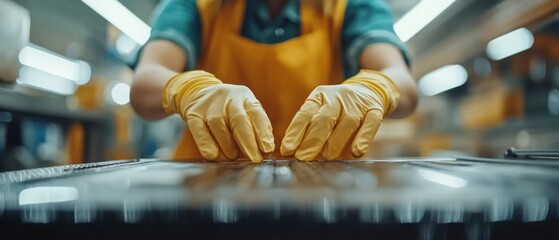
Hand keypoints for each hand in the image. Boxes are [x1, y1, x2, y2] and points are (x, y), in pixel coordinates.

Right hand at [162, 71, 273, 161]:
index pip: (256, 113)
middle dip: (248, 141)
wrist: (198, 92)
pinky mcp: (193, 115)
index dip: (263, 132)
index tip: (268, 149)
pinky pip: (199, 130)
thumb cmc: (229, 108)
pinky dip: (206, 144)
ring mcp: (209, 106)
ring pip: (219, 125)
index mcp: (244, 96)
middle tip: (255, 158)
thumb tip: (267, 148)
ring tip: (234, 156)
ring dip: (228, 145)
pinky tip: (213, 155)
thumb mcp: (246, 108)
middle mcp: (228, 99)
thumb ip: (257, 125)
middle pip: (239, 119)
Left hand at [280, 70, 399, 160]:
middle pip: (324, 118)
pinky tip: (356, 152)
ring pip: (347, 122)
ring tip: (327, 156)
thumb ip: (308, 129)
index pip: (305, 114)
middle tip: (303, 157)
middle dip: (312, 139)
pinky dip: (363, 138)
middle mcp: (337, 97)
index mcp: (319, 96)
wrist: (368, 91)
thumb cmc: (337, 109)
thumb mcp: (320, 111)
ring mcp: (357, 103)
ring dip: (336, 141)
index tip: (287, 150)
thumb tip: (292, 152)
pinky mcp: (374, 110)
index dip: (295, 132)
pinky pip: (370, 124)